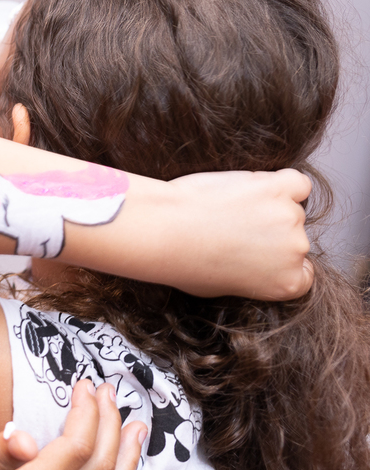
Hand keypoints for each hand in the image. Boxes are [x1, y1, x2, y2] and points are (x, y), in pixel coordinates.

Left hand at [158, 168, 313, 299]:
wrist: (166, 233)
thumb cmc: (183, 261)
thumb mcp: (223, 286)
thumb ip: (252, 277)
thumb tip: (254, 264)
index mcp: (287, 284)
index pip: (303, 271)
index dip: (279, 259)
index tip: (258, 252)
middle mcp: (296, 252)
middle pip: (294, 236)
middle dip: (268, 231)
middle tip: (231, 227)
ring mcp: (289, 218)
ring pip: (290, 207)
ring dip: (267, 205)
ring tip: (228, 209)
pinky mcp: (276, 189)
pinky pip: (296, 182)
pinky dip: (282, 182)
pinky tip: (256, 188)